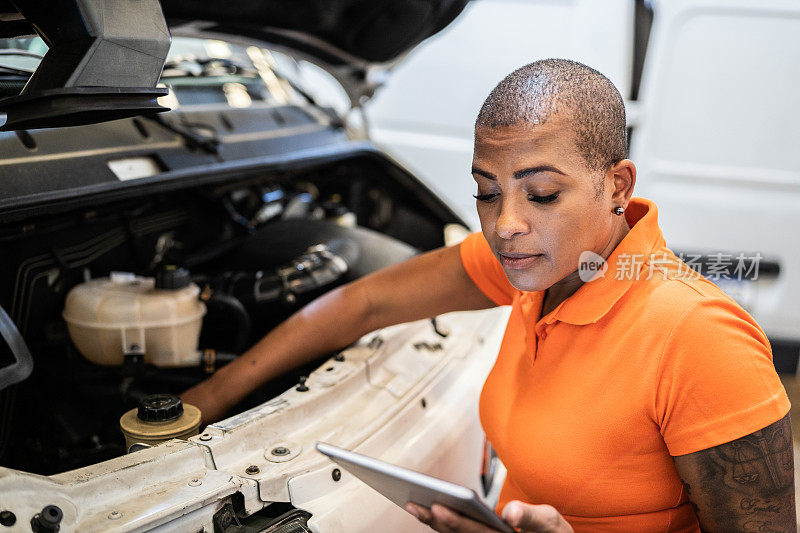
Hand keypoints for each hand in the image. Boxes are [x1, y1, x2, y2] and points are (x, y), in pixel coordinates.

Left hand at [404, 500, 573, 532]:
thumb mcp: (551, 523)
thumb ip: (532, 517)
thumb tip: (511, 513)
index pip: (476, 532)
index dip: (455, 521)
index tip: (437, 507)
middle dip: (434, 520)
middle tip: (412, 503)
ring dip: (432, 523)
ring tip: (413, 504)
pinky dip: (441, 525)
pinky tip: (427, 512)